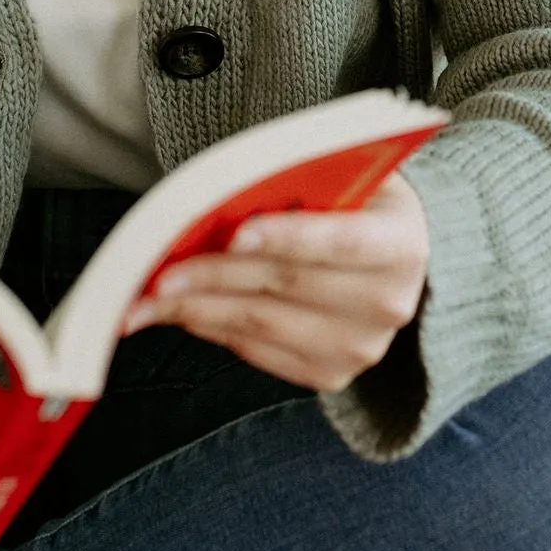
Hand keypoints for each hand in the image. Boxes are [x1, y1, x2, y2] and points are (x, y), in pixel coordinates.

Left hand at [125, 173, 427, 391]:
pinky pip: (258, 351)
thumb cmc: (355, 204)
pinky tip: (181, 311)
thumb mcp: (344, 175)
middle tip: (157, 271)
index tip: (236, 233)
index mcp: (401, 244)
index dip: (288, 237)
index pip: (342, 241)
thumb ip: (300, 179)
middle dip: (215, 275)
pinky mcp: (330, 375)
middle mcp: (388, 303)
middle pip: (287, 286)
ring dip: (197, 309)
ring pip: (262, 325)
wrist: (392, 263)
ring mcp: (360, 347)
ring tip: (149, 297)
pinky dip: (213, 328)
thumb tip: (223, 193)